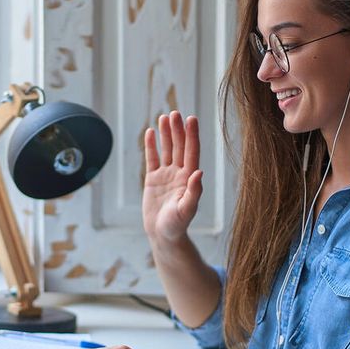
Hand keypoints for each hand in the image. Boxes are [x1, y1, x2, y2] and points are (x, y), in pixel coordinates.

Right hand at [142, 111, 202, 244]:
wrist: (162, 235)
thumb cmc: (177, 225)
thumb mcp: (187, 210)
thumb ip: (194, 192)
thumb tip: (199, 172)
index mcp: (189, 178)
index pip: (191, 152)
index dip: (192, 135)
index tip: (191, 119)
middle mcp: (179, 173)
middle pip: (180, 147)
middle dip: (177, 130)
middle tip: (175, 113)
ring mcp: (166, 175)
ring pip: (167, 149)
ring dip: (166, 134)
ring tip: (164, 117)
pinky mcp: (153, 179)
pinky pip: (152, 159)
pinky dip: (151, 146)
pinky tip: (150, 132)